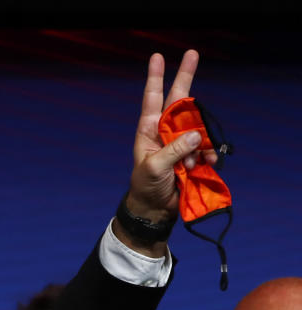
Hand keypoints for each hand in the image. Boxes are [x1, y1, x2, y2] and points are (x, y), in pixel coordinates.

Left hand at [116, 50, 216, 256]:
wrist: (155, 209)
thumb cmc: (146, 186)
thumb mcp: (155, 168)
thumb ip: (175, 150)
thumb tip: (197, 134)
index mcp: (149, 130)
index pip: (153, 99)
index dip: (156, 78)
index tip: (157, 57)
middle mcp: (166, 131)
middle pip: (180, 101)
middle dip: (186, 77)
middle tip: (193, 53)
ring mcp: (181, 141)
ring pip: (199, 126)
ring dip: (200, 142)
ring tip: (190, 164)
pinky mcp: (193, 154)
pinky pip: (207, 146)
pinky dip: (209, 154)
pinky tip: (206, 164)